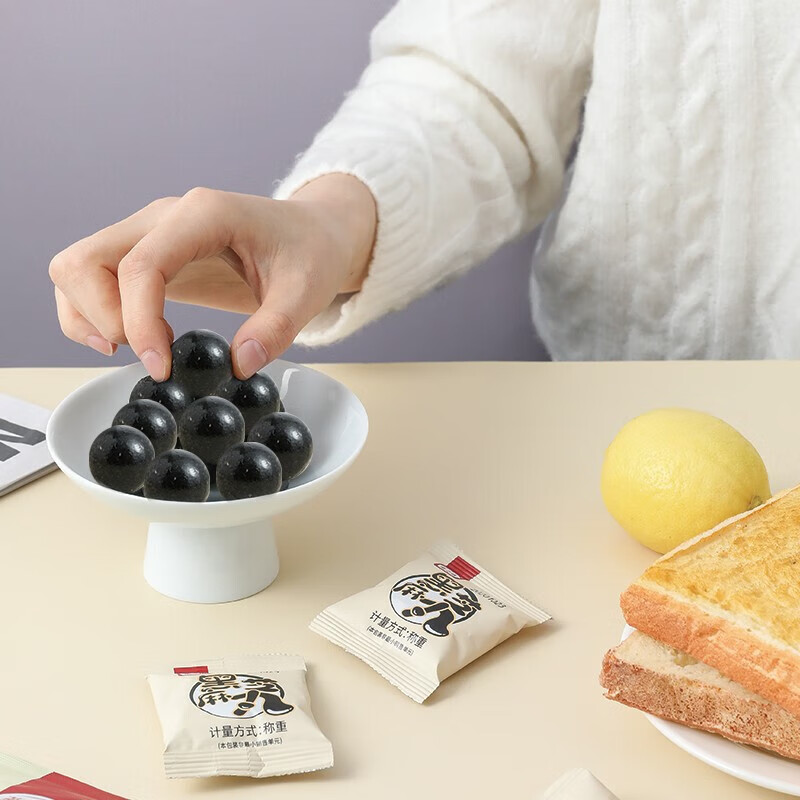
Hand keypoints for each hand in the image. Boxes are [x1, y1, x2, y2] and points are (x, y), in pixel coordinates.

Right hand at [49, 174, 376, 378]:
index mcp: (204, 215)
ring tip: (139, 350)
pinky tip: (135, 341)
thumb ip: (275, 329)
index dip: (139, 321)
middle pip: (86, 260)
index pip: (142, 265)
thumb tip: (238, 367)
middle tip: (150, 357)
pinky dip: (92, 315)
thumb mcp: (308, 292)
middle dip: (102, 318)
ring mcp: (149, 233)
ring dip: (88, 316)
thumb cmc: (311, 252)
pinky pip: (90, 280)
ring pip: (76, 268)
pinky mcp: (146, 255)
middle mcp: (164, 217)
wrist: (313, 234)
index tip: (160, 367)